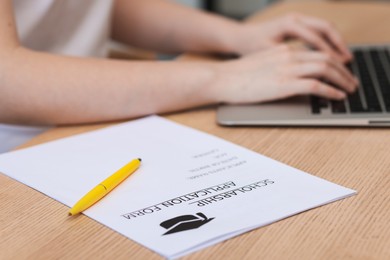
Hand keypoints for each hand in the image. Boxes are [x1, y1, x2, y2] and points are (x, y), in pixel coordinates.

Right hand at [213, 45, 357, 103]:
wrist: (221, 78)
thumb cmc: (236, 76)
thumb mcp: (260, 65)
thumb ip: (278, 66)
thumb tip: (289, 77)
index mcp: (283, 51)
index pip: (317, 52)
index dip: (333, 61)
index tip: (340, 71)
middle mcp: (289, 56)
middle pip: (326, 58)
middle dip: (343, 70)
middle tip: (351, 80)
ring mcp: (287, 69)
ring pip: (326, 68)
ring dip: (342, 79)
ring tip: (349, 89)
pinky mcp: (284, 84)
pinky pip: (315, 85)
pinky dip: (330, 90)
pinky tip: (337, 96)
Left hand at [236, 13, 351, 62]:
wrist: (240, 37)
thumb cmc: (250, 46)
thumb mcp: (268, 53)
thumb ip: (288, 58)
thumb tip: (308, 68)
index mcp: (289, 24)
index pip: (315, 38)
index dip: (329, 53)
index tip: (339, 67)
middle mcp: (295, 18)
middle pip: (326, 27)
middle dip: (339, 44)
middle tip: (349, 61)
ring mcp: (297, 19)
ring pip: (324, 27)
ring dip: (336, 42)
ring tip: (345, 58)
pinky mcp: (297, 24)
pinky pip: (318, 31)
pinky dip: (327, 42)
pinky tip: (332, 55)